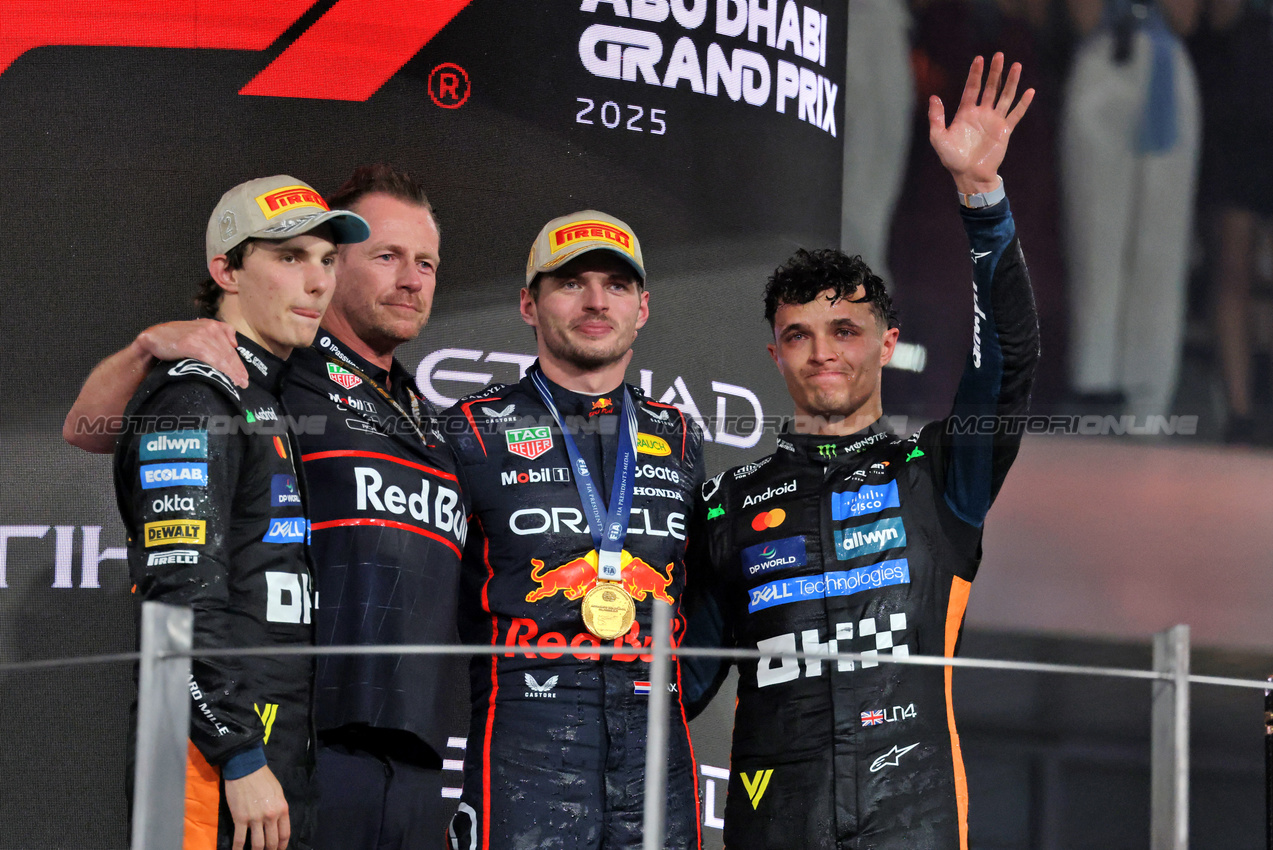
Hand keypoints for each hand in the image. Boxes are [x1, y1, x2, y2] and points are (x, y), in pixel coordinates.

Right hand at [136, 319, 247, 387]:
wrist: (153, 339)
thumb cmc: (176, 339)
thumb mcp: (198, 332)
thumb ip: (216, 335)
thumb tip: (235, 344)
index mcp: (213, 325)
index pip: (230, 347)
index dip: (238, 363)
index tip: (244, 376)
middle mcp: (209, 327)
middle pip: (228, 352)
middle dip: (237, 369)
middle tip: (244, 383)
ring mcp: (200, 334)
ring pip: (221, 356)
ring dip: (231, 371)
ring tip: (237, 383)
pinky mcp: (190, 342)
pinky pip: (210, 357)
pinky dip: (219, 368)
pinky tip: (224, 377)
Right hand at [224, 765, 290, 849]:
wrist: (246, 768)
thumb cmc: (263, 778)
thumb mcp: (278, 792)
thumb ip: (279, 809)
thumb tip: (277, 823)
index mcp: (282, 809)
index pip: (285, 834)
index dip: (282, 846)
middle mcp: (271, 816)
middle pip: (272, 842)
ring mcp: (255, 818)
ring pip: (257, 844)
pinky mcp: (240, 818)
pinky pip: (239, 840)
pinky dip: (238, 849)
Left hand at [928, 53, 1034, 194]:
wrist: (969, 175)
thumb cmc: (952, 159)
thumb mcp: (938, 138)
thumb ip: (936, 118)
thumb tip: (933, 97)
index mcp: (965, 113)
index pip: (972, 88)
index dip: (976, 74)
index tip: (979, 59)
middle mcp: (981, 114)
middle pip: (990, 87)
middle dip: (995, 72)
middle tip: (999, 55)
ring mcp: (994, 121)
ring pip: (1004, 96)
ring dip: (1011, 82)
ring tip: (1016, 65)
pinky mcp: (1004, 131)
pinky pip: (1016, 114)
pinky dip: (1023, 104)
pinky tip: (1030, 91)